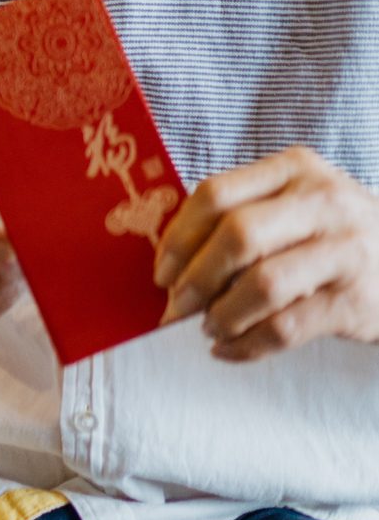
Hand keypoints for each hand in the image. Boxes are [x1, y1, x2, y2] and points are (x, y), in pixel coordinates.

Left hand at [155, 146, 378, 360]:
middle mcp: (324, 202)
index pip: (216, 195)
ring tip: (207, 328)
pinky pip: (288, 326)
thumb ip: (243, 214)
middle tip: (175, 306)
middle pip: (237, 235)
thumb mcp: (296, 205)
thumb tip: (171, 263)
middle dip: (195, 278)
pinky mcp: (358, 301)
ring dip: (222, 314)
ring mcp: (347, 250)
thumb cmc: (333, 235)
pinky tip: (230, 349)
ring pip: (263, 283)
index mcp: (295, 169)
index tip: (161, 271)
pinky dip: (248, 343)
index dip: (178, 237)